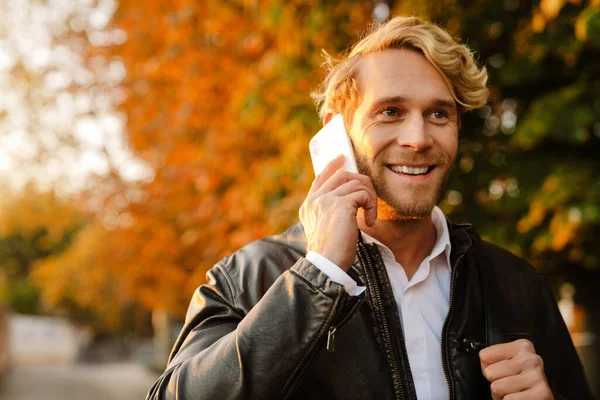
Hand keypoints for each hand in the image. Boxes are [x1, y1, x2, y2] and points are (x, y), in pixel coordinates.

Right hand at [299, 154, 376, 271]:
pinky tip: (369, 221)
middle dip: (361, 182)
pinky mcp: (341, 204)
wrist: (327, 264)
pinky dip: (371, 206)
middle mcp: (315, 200)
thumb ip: (329, 214)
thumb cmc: (330, 253)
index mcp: (309, 206)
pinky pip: (363, 194)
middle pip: (342, 175)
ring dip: (369, 197)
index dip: (331, 166)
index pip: (320, 178)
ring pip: (356, 183)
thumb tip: (350, 203)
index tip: (341, 158)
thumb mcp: (324, 230)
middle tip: (369, 196)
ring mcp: (326, 200)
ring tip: (370, 215)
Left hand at [480, 339, 552, 399]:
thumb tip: (488, 370)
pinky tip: (520, 399)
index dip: (488, 369)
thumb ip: (491, 361)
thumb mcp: (503, 366)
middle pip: (490, 373)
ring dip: (502, 395)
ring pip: (497, 387)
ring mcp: (537, 375)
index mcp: (522, 347)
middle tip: (509, 386)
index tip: (501, 372)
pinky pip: (508, 399)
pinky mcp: (542, 393)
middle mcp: (531, 359)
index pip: (485, 356)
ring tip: (515, 394)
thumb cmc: (520, 386)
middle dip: (495, 384)